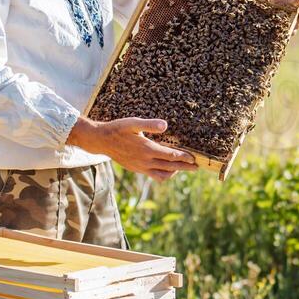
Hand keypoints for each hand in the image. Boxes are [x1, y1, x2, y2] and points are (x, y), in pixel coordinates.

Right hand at [67, 116, 197, 181]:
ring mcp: (141, 167)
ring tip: (184, 168)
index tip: (194, 157)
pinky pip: (155, 176)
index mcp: (146, 149)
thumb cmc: (118, 129)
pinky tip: (168, 168)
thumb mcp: (133, 123)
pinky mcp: (138, 169)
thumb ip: (150, 125)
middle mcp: (145, 161)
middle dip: (184, 167)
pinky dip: (164, 174)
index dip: (184, 157)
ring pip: (163, 174)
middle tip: (197, 167)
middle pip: (170, 167)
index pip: (170, 155)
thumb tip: (165, 125)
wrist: (102, 141)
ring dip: (175, 172)